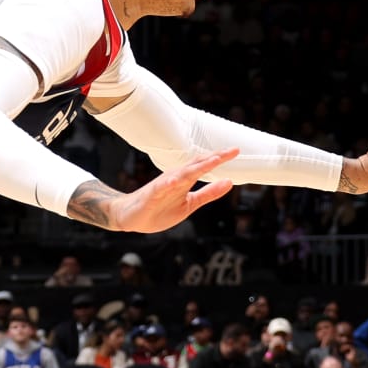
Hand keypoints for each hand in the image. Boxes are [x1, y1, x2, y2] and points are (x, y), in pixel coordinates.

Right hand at [83, 148, 237, 233]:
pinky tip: (176, 181)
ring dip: (196, 167)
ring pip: (182, 174)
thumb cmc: (160, 208)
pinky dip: (168, 183)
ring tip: (213, 161)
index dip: (220, 158)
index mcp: (185, 180)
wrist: (131, 217)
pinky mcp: (152, 195)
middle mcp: (176, 178)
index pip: (204, 165)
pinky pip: (160, 188)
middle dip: (214, 158)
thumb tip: (229, 182)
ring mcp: (163, 186)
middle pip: (196, 165)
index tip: (237, 150)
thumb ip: (208, 193)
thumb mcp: (190, 203)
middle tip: (231, 151)